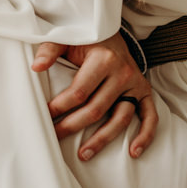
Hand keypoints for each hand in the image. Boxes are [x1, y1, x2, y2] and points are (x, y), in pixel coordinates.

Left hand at [31, 32, 157, 160]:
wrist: (111, 32)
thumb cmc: (85, 39)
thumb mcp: (66, 38)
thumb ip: (50, 50)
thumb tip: (36, 67)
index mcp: (103, 59)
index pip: (79, 92)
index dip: (60, 107)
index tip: (44, 116)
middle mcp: (122, 73)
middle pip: (96, 109)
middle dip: (72, 126)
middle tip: (54, 137)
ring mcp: (135, 84)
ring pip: (121, 119)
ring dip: (102, 139)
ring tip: (83, 154)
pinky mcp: (144, 92)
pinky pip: (150, 116)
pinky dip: (145, 135)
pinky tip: (133, 152)